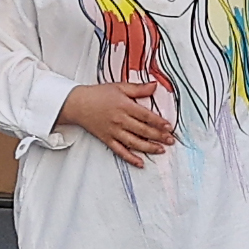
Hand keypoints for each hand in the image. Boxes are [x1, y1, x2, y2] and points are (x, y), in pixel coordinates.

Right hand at [57, 77, 173, 161]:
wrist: (77, 104)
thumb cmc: (98, 95)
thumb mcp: (119, 87)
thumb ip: (138, 88)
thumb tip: (154, 86)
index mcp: (124, 106)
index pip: (146, 116)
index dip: (159, 122)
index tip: (168, 127)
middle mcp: (120, 120)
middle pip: (143, 130)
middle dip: (159, 136)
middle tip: (170, 140)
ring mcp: (114, 131)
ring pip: (134, 142)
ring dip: (149, 148)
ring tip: (161, 150)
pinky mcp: (107, 139)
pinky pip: (120, 151)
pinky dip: (131, 158)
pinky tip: (140, 163)